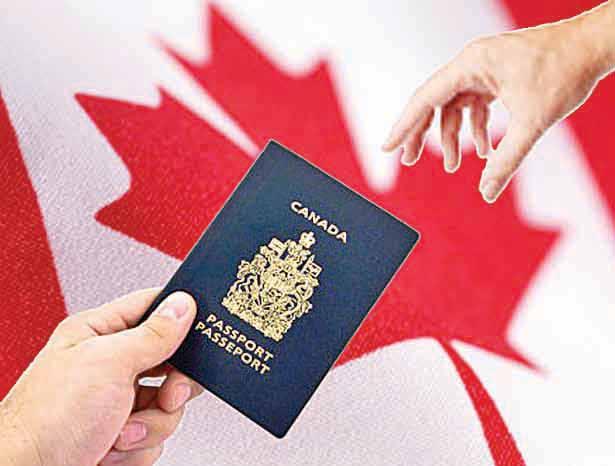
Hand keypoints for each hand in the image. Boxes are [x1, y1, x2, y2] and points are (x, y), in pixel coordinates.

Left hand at [0, 289, 201, 465]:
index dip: (180, 314)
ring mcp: (116, 401)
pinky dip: (140, 447)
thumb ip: (152, 334)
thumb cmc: (46, 419)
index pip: (151, 308)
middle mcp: (109, 365)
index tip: (203, 328)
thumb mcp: (108, 364)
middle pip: (171, 362)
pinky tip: (113, 448)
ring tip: (120, 432)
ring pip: (168, 404)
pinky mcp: (121, 434)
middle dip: (171, 387)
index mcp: (99, 333)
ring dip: (151, 424)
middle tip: (165, 395)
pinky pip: (156, 434)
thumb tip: (183, 306)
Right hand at [382, 7, 613, 202]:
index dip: (404, 125)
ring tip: (456, 165)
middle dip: (424, 133)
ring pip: (454, 106)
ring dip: (455, 135)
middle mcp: (472, 63)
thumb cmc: (565, 71)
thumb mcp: (532, 122)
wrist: (595, 46)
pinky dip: (477, 127)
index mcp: (472, 64)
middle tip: (409, 160)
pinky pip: (475, 104)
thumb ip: (506, 160)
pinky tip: (485, 149)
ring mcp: (484, 68)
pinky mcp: (496, 75)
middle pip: (434, 102)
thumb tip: (487, 193)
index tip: (388, 147)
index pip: (425, 98)